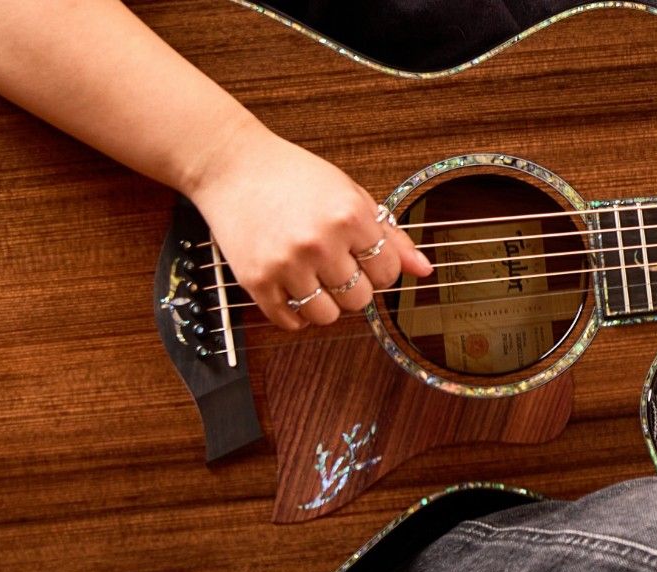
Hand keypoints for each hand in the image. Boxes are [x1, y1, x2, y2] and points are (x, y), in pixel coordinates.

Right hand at [183, 121, 430, 329]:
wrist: (231, 165)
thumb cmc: (294, 176)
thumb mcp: (351, 194)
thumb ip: (390, 235)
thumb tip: (424, 269)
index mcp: (350, 216)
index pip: (388, 273)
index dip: (380, 270)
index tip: (365, 259)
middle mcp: (320, 242)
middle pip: (360, 299)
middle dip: (354, 288)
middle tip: (337, 267)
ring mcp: (286, 263)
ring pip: (327, 316)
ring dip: (326, 304)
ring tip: (315, 279)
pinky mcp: (255, 280)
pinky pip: (289, 321)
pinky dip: (296, 314)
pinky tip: (294, 290)